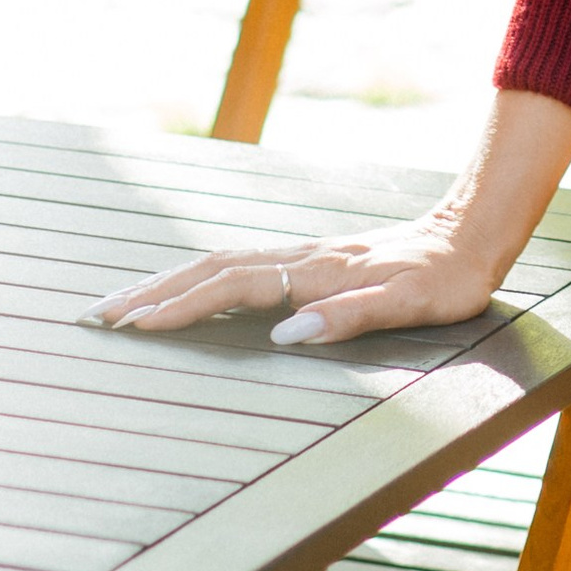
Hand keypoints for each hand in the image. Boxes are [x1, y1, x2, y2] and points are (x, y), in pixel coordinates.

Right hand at [92, 213, 499, 345]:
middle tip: (99, 315)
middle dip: (153, 292)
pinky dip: (199, 277)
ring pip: (219, 263)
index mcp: (316, 272)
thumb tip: (285, 334)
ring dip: (168, 282)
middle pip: (210, 270)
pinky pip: (239, 265)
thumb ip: (350, 318)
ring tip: (123, 302)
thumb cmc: (445, 280)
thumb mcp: (411, 305)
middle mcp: (300, 259)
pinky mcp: (309, 260)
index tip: (135, 325)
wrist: (470, 235)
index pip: (232, 287)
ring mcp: (302, 256)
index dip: (182, 306)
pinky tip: (184, 289)